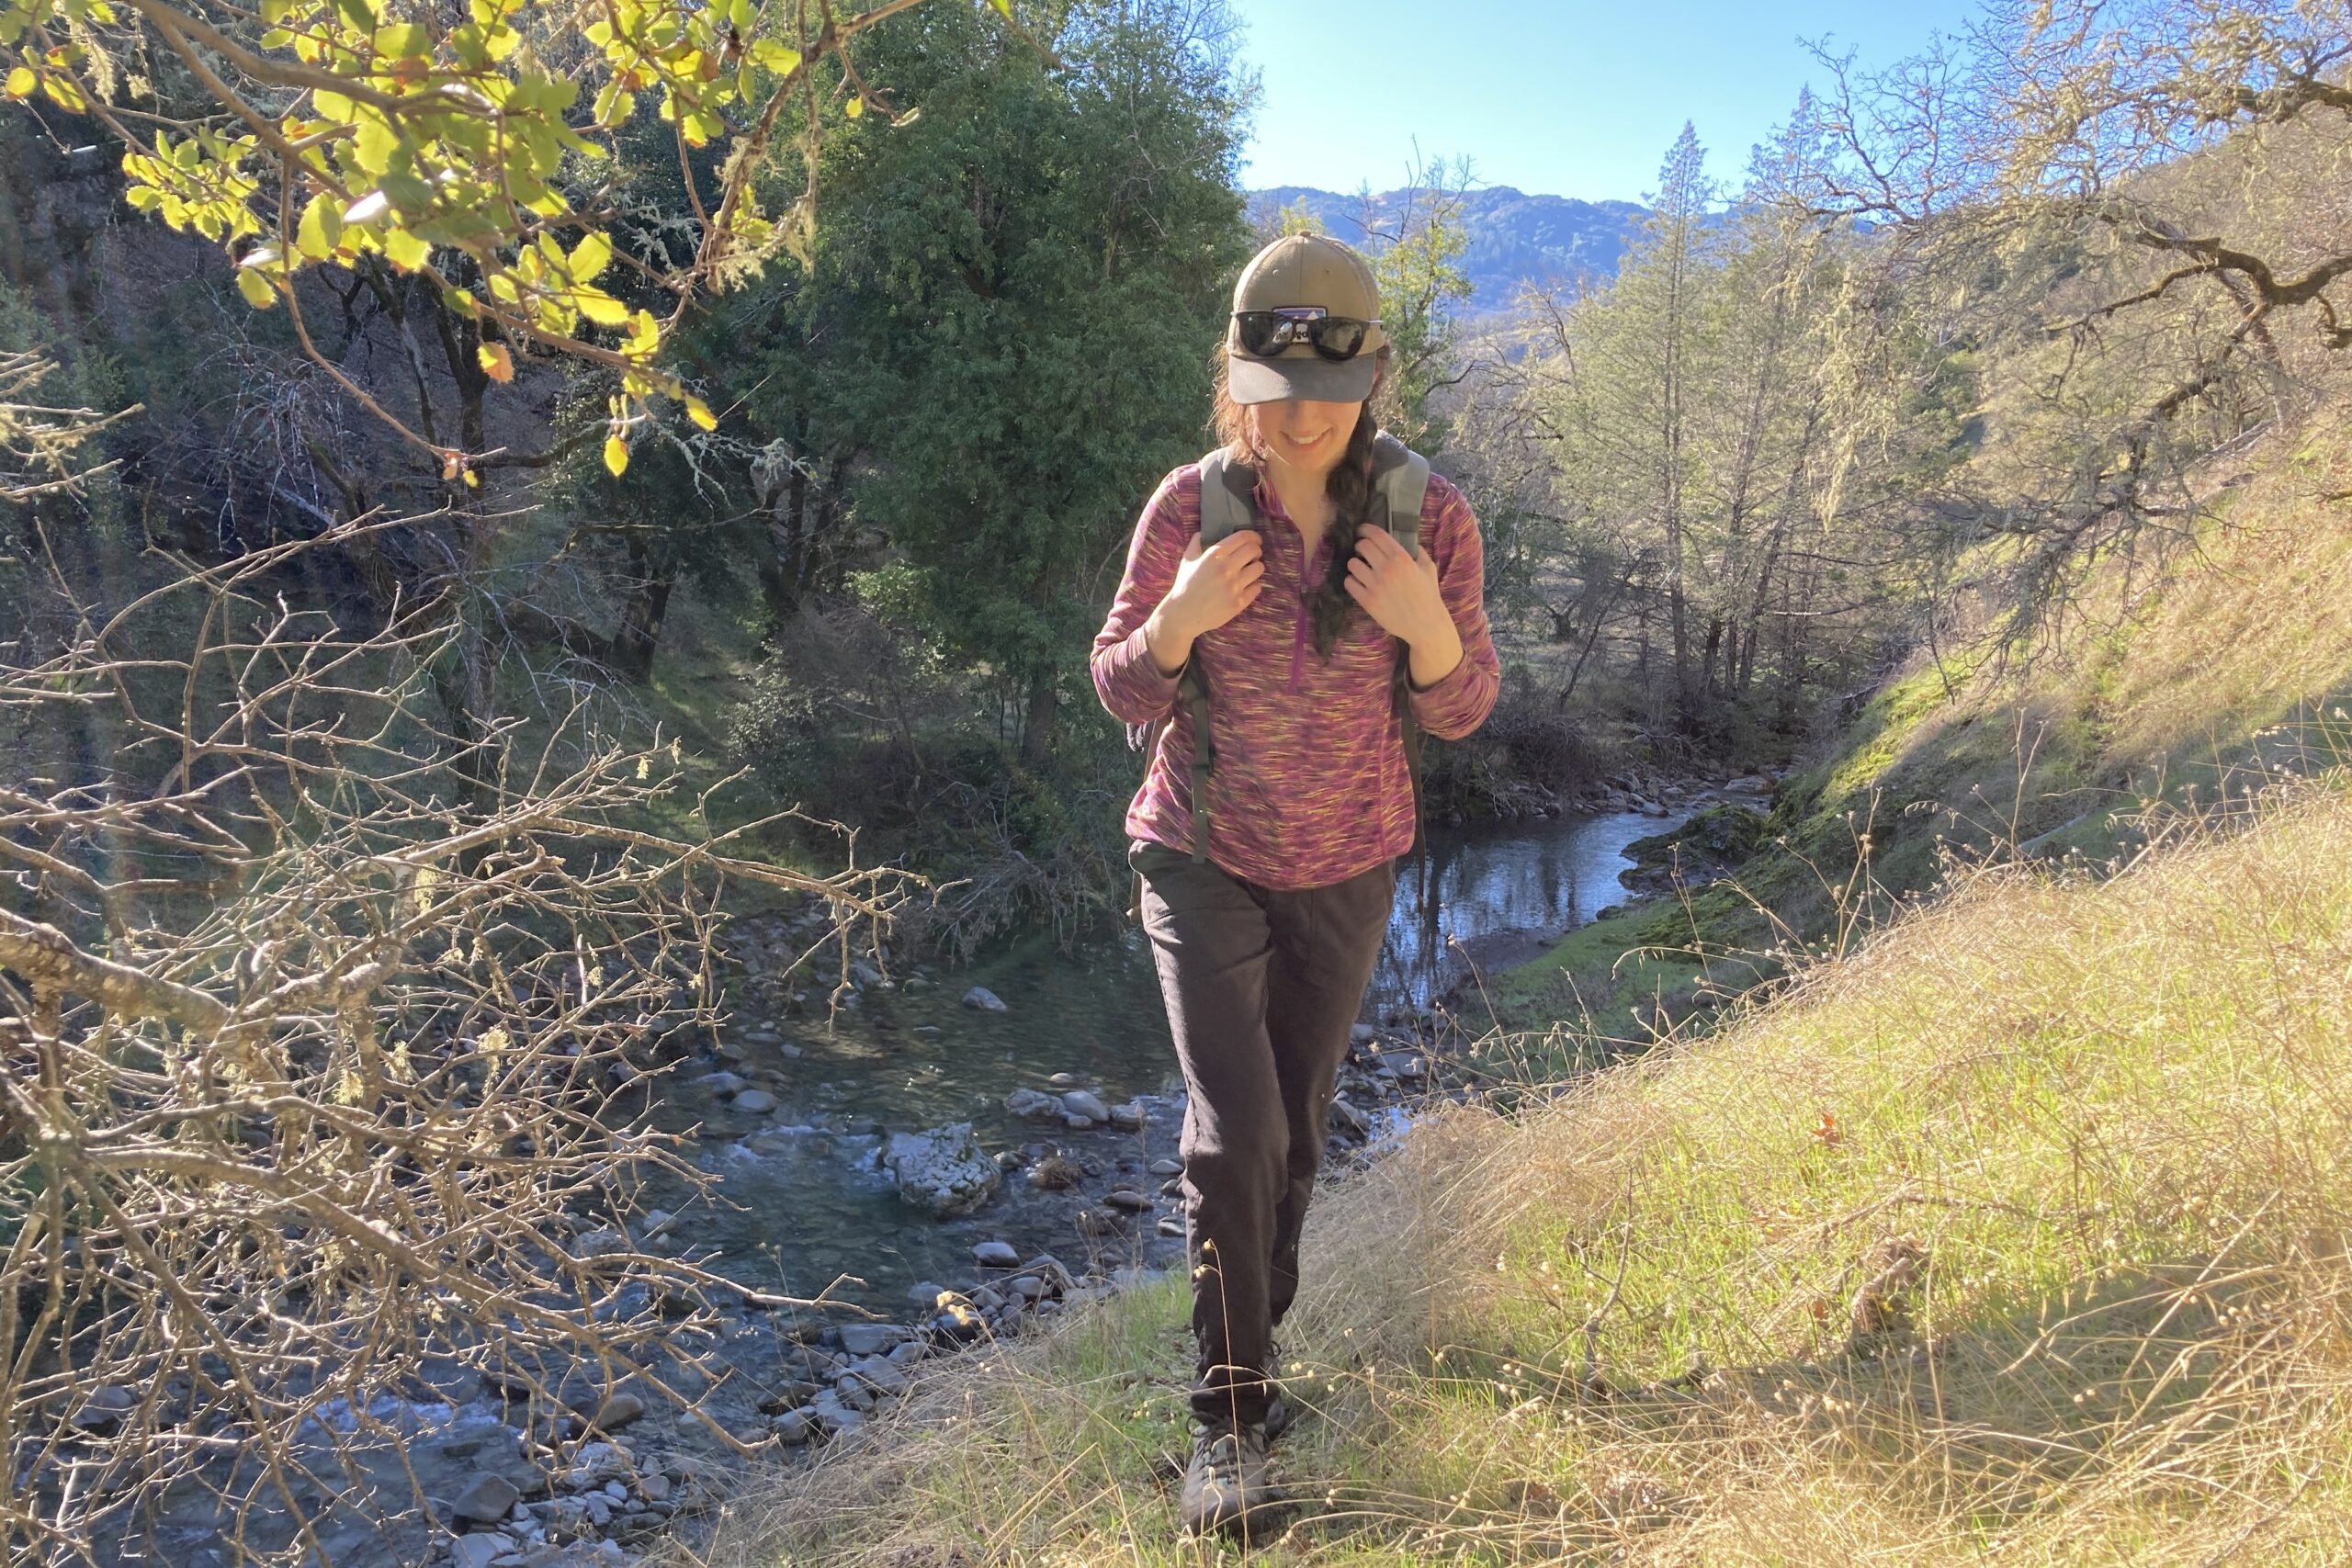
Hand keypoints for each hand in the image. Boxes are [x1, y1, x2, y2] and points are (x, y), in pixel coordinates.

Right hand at [1159, 529, 1264, 644]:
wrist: (1183, 614)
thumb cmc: (1184, 585)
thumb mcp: (1187, 559)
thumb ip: (1196, 542)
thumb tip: (1204, 532)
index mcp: (1215, 554)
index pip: (1244, 537)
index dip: (1253, 536)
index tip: (1255, 539)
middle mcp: (1227, 568)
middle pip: (1254, 550)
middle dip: (1256, 551)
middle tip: (1253, 555)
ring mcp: (1235, 586)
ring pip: (1259, 568)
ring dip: (1255, 568)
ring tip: (1249, 571)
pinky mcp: (1240, 602)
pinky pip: (1257, 587)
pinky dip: (1253, 585)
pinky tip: (1246, 586)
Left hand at [1343, 525, 1447, 646]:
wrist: (1425, 625)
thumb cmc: (1428, 595)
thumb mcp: (1429, 568)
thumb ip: (1419, 552)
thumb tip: (1410, 542)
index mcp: (1401, 558)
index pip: (1376, 535)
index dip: (1365, 529)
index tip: (1362, 530)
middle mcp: (1387, 569)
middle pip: (1362, 546)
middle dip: (1360, 546)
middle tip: (1362, 551)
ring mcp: (1375, 585)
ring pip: (1352, 564)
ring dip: (1355, 564)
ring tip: (1361, 568)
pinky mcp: (1368, 601)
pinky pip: (1349, 583)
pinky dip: (1352, 581)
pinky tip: (1358, 583)